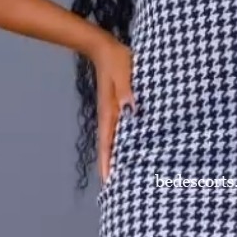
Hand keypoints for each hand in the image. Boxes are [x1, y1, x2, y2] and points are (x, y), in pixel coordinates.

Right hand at [92, 33, 135, 184]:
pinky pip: (120, 131)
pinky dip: (123, 143)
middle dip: (112, 167)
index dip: (108, 163)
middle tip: (118, 189)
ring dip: (118, 157)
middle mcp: (110, 116)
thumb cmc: (117, 60)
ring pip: (114, 141)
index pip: (108, 143)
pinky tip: (131, 150)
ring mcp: (112, 113)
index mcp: (110, 111)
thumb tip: (130, 109)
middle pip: (109, 147)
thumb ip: (127, 90)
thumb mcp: (123, 72)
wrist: (105, 48)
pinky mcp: (118, 107)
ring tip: (124, 176)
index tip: (109, 182)